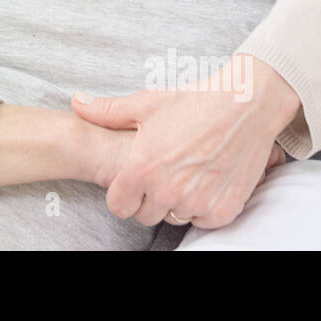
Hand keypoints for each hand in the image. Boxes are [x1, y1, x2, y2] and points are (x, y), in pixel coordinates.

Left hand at [71, 57, 299, 227]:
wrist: (245, 104)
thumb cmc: (193, 101)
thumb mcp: (146, 103)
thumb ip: (107, 111)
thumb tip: (75, 102)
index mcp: (141, 169)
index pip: (118, 206)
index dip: (123, 194)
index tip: (134, 181)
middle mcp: (167, 192)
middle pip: (145, 216)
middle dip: (149, 199)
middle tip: (163, 174)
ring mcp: (196, 203)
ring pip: (174, 217)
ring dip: (176, 203)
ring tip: (185, 173)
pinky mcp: (223, 210)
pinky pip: (202, 220)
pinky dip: (203, 205)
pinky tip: (206, 180)